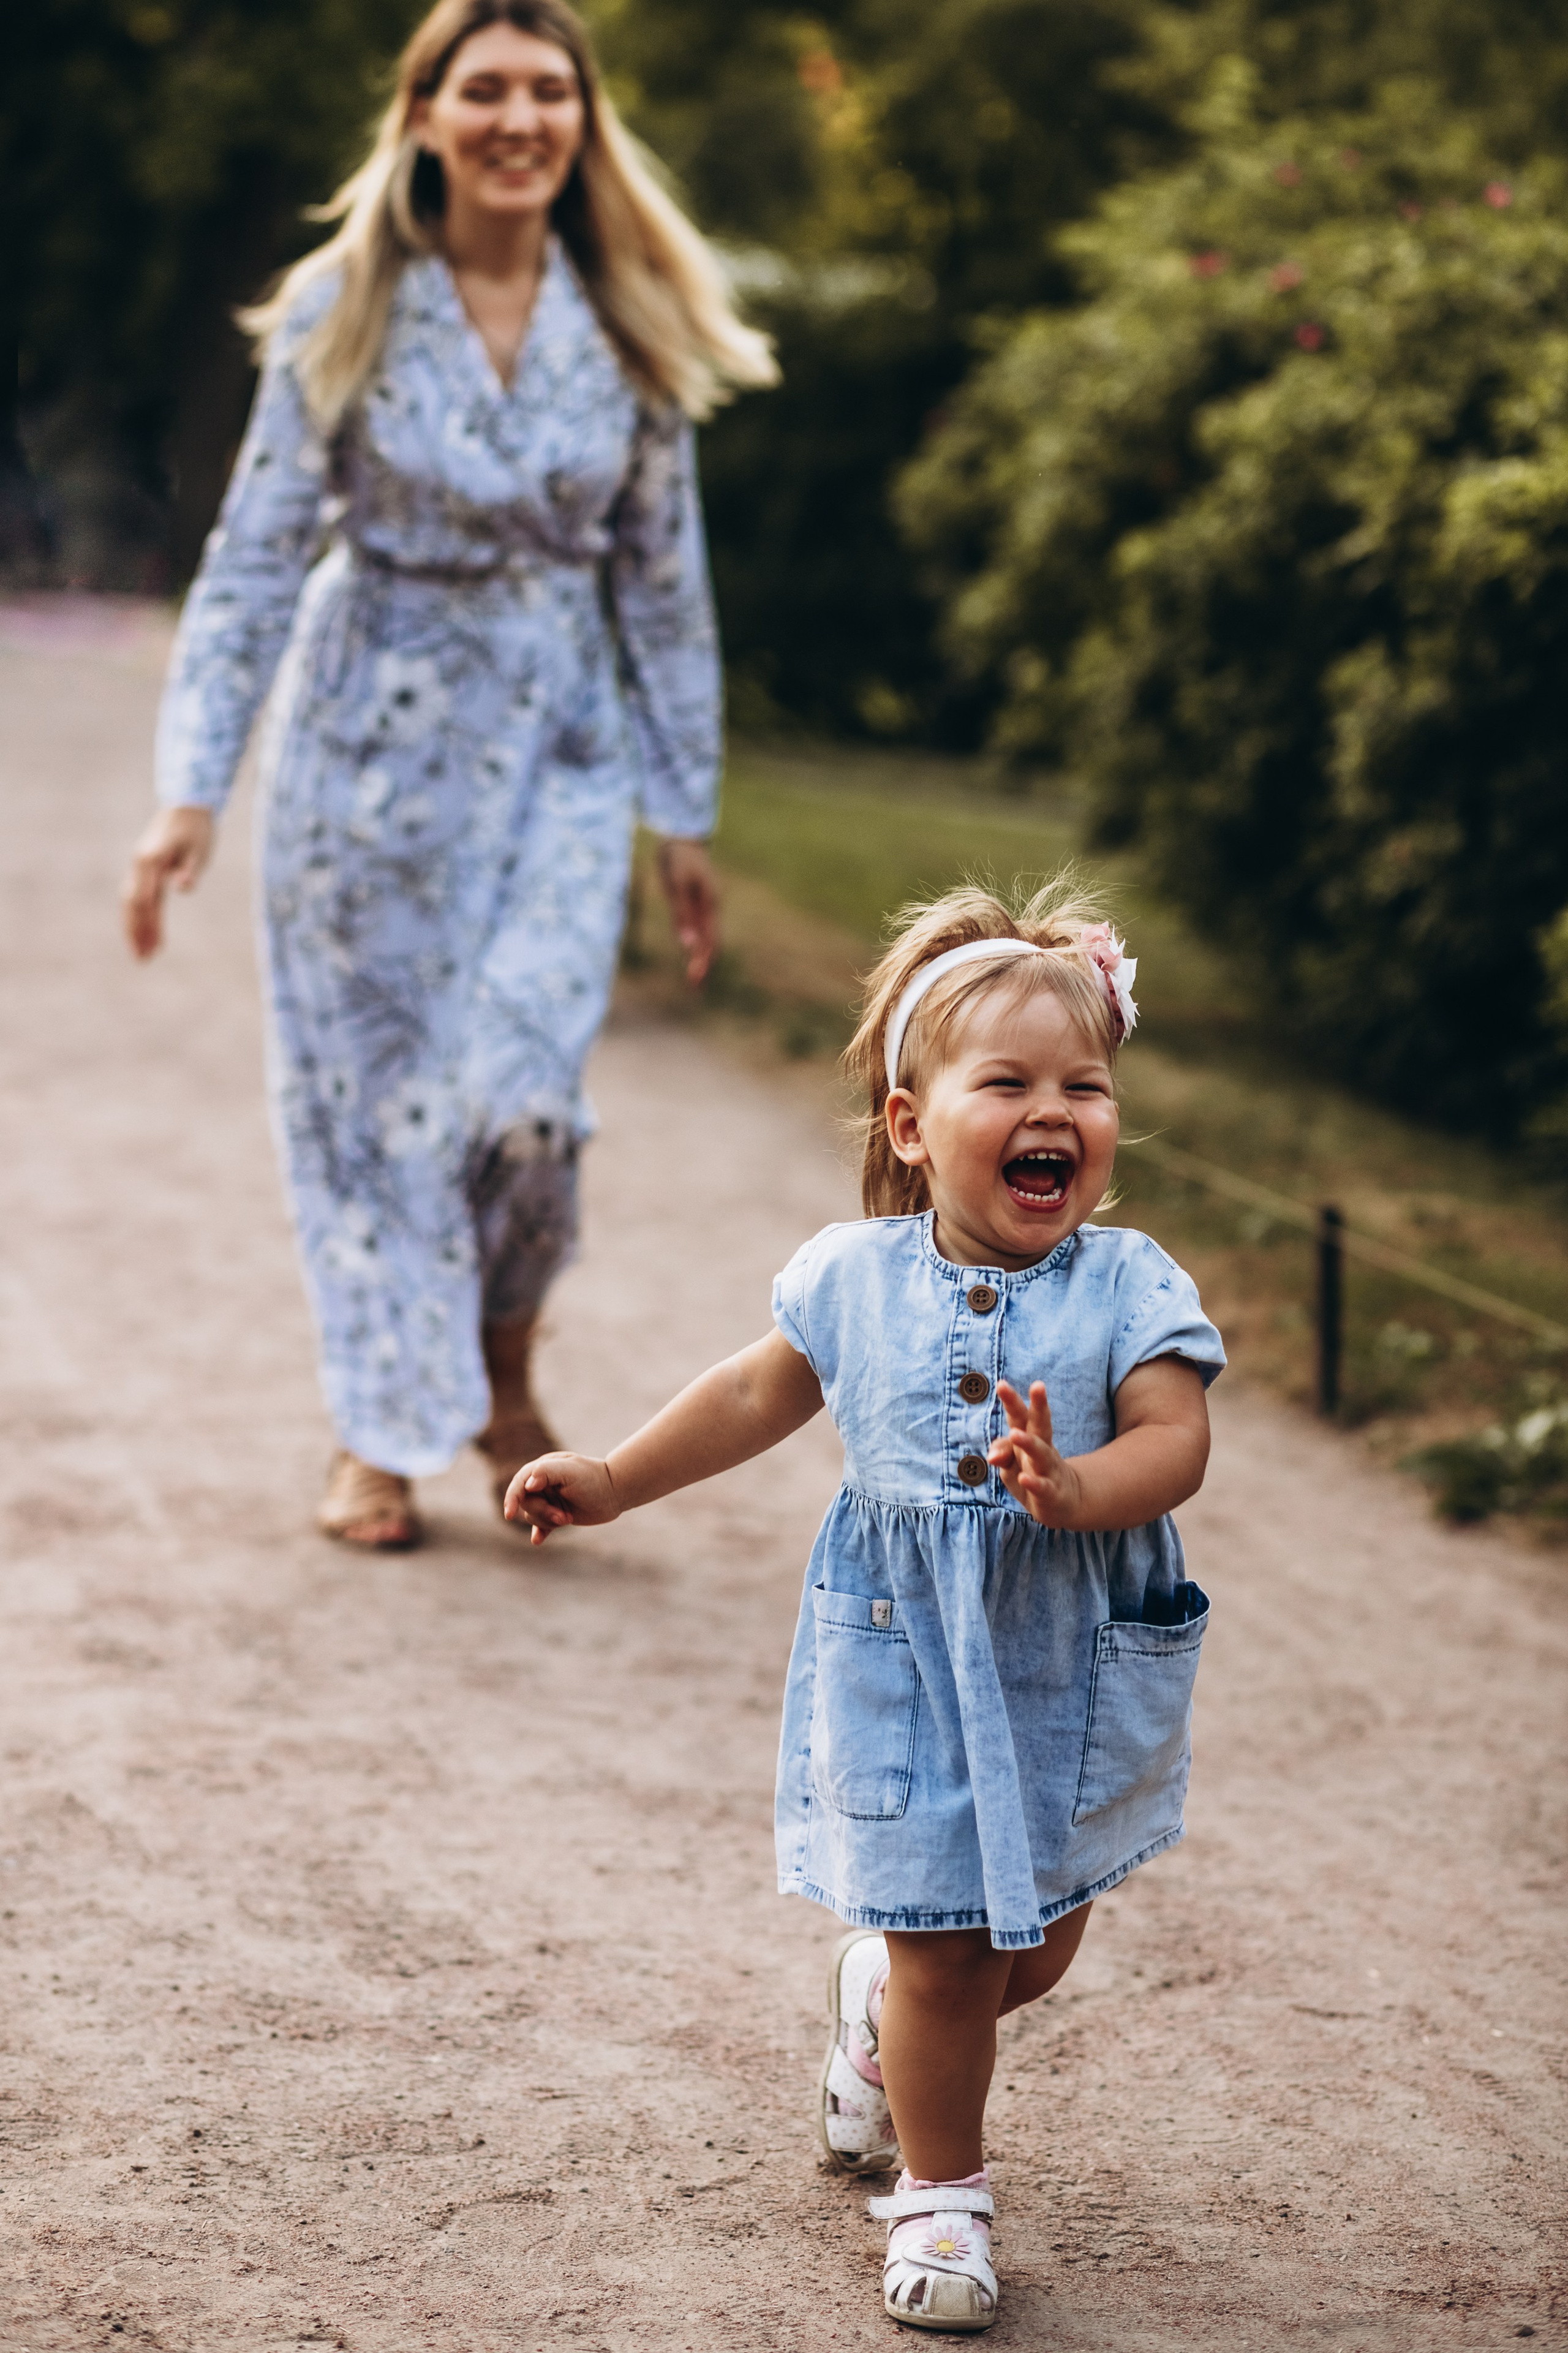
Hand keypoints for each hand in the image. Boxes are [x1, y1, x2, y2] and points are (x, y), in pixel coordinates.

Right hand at [123, 805, 213, 958]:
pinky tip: (150, 935)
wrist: (187, 806)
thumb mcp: (199, 849)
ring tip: (143, 956)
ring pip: (132, 904)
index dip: (148, 925)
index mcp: (151, 861)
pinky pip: (140, 898)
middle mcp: (140, 865)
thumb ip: (190, 869)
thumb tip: (183, 887)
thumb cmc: (197, 829)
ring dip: (135, 929)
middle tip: (142, 960)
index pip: (145, 899)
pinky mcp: (146, 870)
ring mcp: (140, 868)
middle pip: (132, 905)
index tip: (154, 947)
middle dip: (135, 933)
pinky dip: (142, 917)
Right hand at [503, 1450, 620, 1545]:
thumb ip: (547, 1472)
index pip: (520, 1483)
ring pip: (533, 1515)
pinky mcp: (557, 1514)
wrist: (615, 1492)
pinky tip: (538, 1540)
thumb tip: (528, 1484)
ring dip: (548, 1521)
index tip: (510, 1514)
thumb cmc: (594, 1479)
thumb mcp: (571, 1471)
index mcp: (543, 1468)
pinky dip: (539, 1532)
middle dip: (543, 1512)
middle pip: (526, 1503)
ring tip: (568, 1518)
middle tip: (565, 1517)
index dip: (512, 1498)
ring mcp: (549, 1499)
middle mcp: (543, 1484)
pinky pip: (541, 1526)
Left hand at [656, 837, 719, 985]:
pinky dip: (696, 945)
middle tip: (696, 990)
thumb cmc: (677, 859)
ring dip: (700, 959)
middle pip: (711, 943)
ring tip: (694, 980)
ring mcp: (704, 906)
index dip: (704, 962)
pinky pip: (698, 929)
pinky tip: (692, 957)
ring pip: (705, 938)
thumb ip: (682, 915)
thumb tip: (688, 946)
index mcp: (711, 905)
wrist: (680, 837)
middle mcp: (711, 908)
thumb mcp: (676, 886)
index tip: (695, 980)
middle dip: (704, 966)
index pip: (711, 941)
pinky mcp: (695, 903)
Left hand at [989, 1380, 1085, 1528]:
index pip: (1021, 1416)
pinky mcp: (1051, 1493)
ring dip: (1029, 1443)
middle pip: (1040, 1425)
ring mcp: (1049, 1470)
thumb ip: (1002, 1451)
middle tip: (1038, 1385)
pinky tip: (1024, 1478)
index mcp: (1030, 1437)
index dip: (1012, 1401)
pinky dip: (1034, 1483)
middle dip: (1039, 1405)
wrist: (1061, 1503)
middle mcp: (1042, 1449)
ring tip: (1016, 1434)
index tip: (1002, 1383)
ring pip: (1041, 1454)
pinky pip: (1043, 1487)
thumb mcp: (1012, 1461)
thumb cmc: (1033, 1474)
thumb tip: (992, 1456)